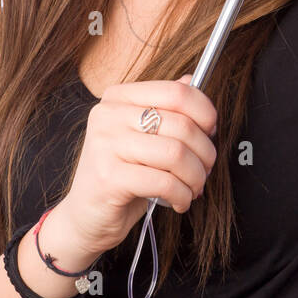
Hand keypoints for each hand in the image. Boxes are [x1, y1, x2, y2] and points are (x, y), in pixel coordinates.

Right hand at [56, 73, 217, 258]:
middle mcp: (108, 115)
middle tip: (205, 169)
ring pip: (176, 154)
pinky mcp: (108, 177)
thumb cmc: (120, 175)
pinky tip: (180, 201)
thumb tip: (192, 81)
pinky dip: (182, 195)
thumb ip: (165, 107)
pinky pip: (164, 182)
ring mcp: (105, 145)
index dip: (205, 112)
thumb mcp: (143, 136)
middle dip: (205, 153)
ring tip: (193, 187)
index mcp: (118, 97)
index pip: (176, 92)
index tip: (210, 132)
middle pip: (182, 125)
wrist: (86, 217)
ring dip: (196, 176)